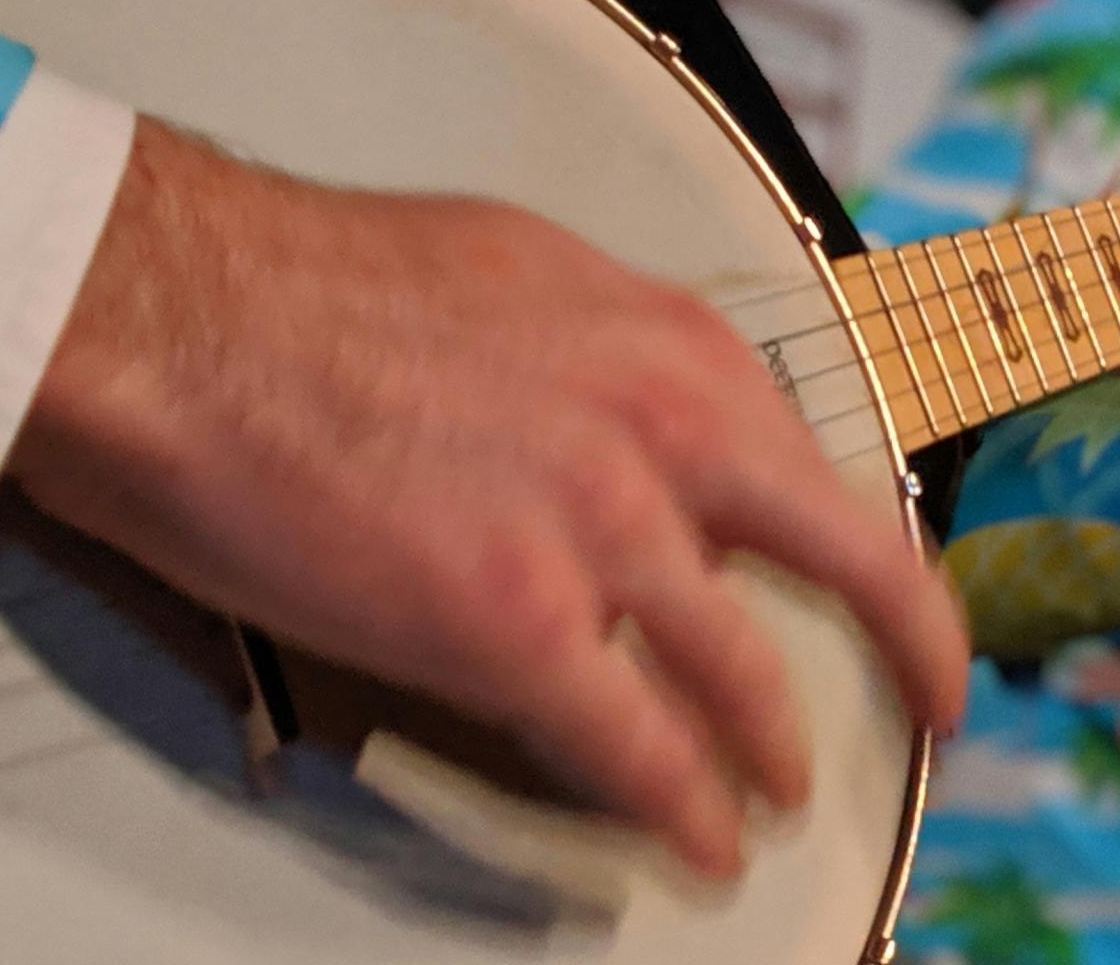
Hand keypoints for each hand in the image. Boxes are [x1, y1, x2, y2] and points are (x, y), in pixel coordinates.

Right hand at [10, 119, 969, 879]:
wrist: (189, 312)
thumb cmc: (324, 285)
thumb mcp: (534, 279)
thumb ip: (618, 365)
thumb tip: (647, 422)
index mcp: (680, 348)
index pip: (826, 469)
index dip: (889, 548)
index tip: (917, 598)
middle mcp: (672, 432)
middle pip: (846, 560)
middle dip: (909, 644)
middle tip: (930, 699)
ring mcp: (602, 529)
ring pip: (739, 671)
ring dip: (768, 748)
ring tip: (775, 794)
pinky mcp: (515, 621)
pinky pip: (633, 742)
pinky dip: (677, 804)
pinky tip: (699, 840)